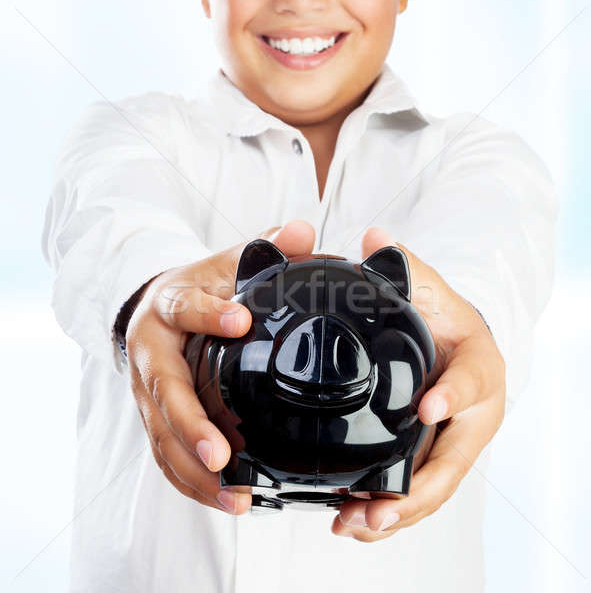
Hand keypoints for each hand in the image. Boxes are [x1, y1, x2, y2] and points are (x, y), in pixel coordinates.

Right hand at [126, 220, 315, 514]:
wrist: (154, 311)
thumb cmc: (195, 289)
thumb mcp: (222, 263)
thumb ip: (261, 250)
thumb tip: (302, 231)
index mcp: (168, 306)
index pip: (184, 307)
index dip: (208, 314)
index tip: (240, 321)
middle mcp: (150, 355)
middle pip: (164, 393)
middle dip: (192, 426)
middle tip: (224, 455)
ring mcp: (147, 393)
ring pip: (162, 437)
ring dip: (194, 471)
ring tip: (234, 497)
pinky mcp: (153, 419)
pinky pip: (165, 457)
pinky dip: (191, 483)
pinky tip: (225, 500)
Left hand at [332, 227, 505, 540]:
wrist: (459, 346)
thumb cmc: (448, 320)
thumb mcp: (432, 290)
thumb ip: (406, 268)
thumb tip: (373, 237)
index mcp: (479, 366)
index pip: (474, 381)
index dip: (454, 396)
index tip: (427, 406)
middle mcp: (472, 414)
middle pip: (453, 459)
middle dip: (418, 487)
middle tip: (379, 506)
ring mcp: (454, 441)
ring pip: (433, 486)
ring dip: (396, 512)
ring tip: (355, 526)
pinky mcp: (433, 456)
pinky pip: (417, 489)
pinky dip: (389, 510)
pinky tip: (354, 522)